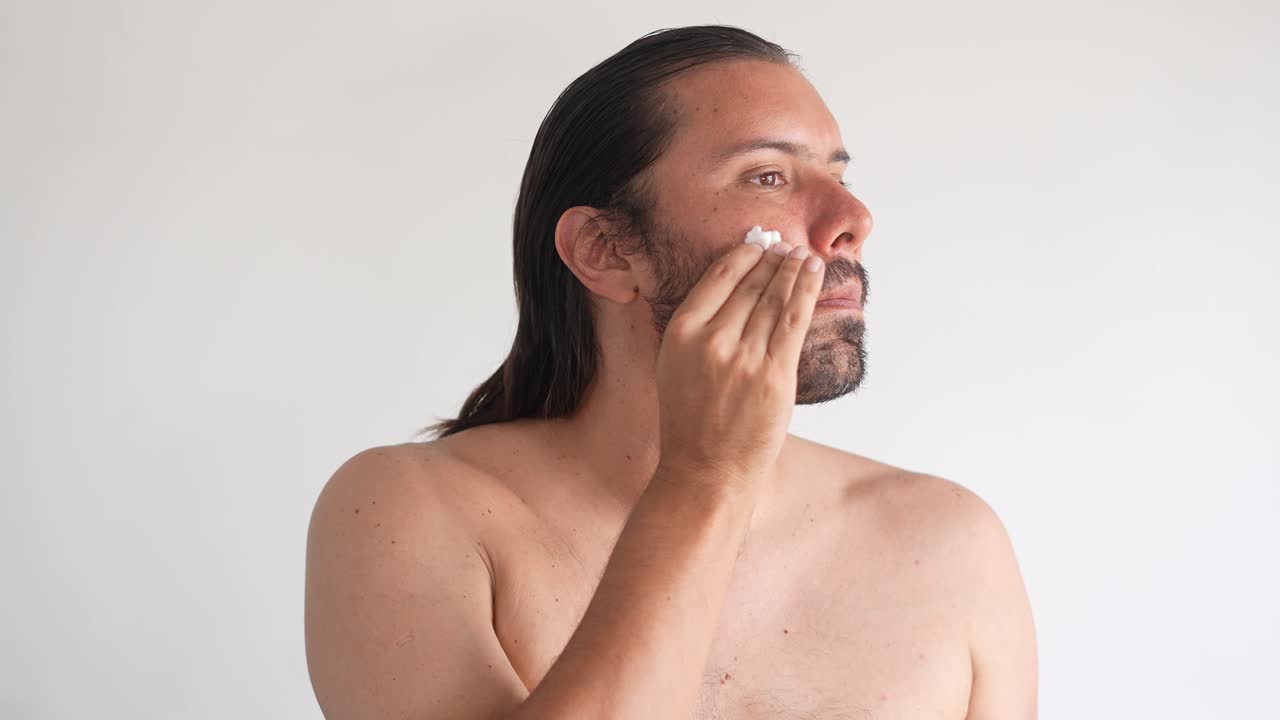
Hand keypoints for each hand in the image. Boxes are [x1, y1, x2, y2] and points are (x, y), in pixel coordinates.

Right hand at [654, 239, 824, 491]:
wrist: (706, 471)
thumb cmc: (692, 422)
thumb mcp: (675, 365)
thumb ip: (698, 328)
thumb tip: (735, 286)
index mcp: (680, 333)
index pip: (717, 278)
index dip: (743, 256)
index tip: (758, 245)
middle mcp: (710, 341)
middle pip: (751, 285)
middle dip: (773, 261)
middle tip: (787, 247)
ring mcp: (744, 358)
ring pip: (775, 298)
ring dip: (794, 270)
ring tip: (805, 256)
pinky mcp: (774, 375)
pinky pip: (794, 320)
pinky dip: (807, 290)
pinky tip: (815, 272)